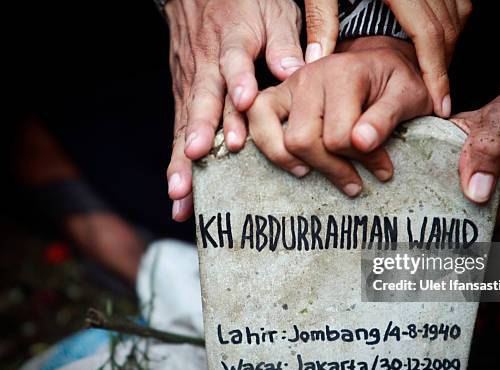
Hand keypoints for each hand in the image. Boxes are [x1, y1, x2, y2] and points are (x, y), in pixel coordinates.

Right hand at [165, 0, 304, 220]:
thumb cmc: (245, 5)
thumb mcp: (271, 11)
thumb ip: (282, 41)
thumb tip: (294, 71)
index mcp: (231, 41)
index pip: (233, 60)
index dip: (239, 79)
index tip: (245, 101)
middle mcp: (205, 66)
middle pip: (201, 99)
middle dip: (199, 129)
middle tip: (197, 155)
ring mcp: (190, 83)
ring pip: (184, 122)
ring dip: (181, 158)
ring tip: (181, 191)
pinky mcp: (183, 97)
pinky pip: (178, 132)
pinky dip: (176, 163)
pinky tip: (177, 192)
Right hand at [247, 36, 432, 195]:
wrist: (381, 63)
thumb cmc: (396, 83)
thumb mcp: (408, 96)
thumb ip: (386, 118)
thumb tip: (360, 142)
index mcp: (343, 73)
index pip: (339, 135)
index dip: (362, 160)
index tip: (382, 170)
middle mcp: (310, 76)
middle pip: (304, 140)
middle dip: (331, 168)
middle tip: (355, 182)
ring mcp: (290, 85)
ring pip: (280, 138)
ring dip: (297, 163)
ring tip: (315, 174)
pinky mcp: (277, 95)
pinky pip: (257, 120)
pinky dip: (268, 146)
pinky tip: (291, 163)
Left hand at [304, 0, 471, 117]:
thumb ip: (322, 17)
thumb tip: (317, 60)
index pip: (429, 36)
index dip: (437, 73)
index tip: (441, 102)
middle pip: (447, 27)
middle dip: (445, 64)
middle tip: (438, 97)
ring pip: (456, 11)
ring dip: (449, 44)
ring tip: (438, 75)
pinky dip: (451, 21)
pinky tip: (437, 39)